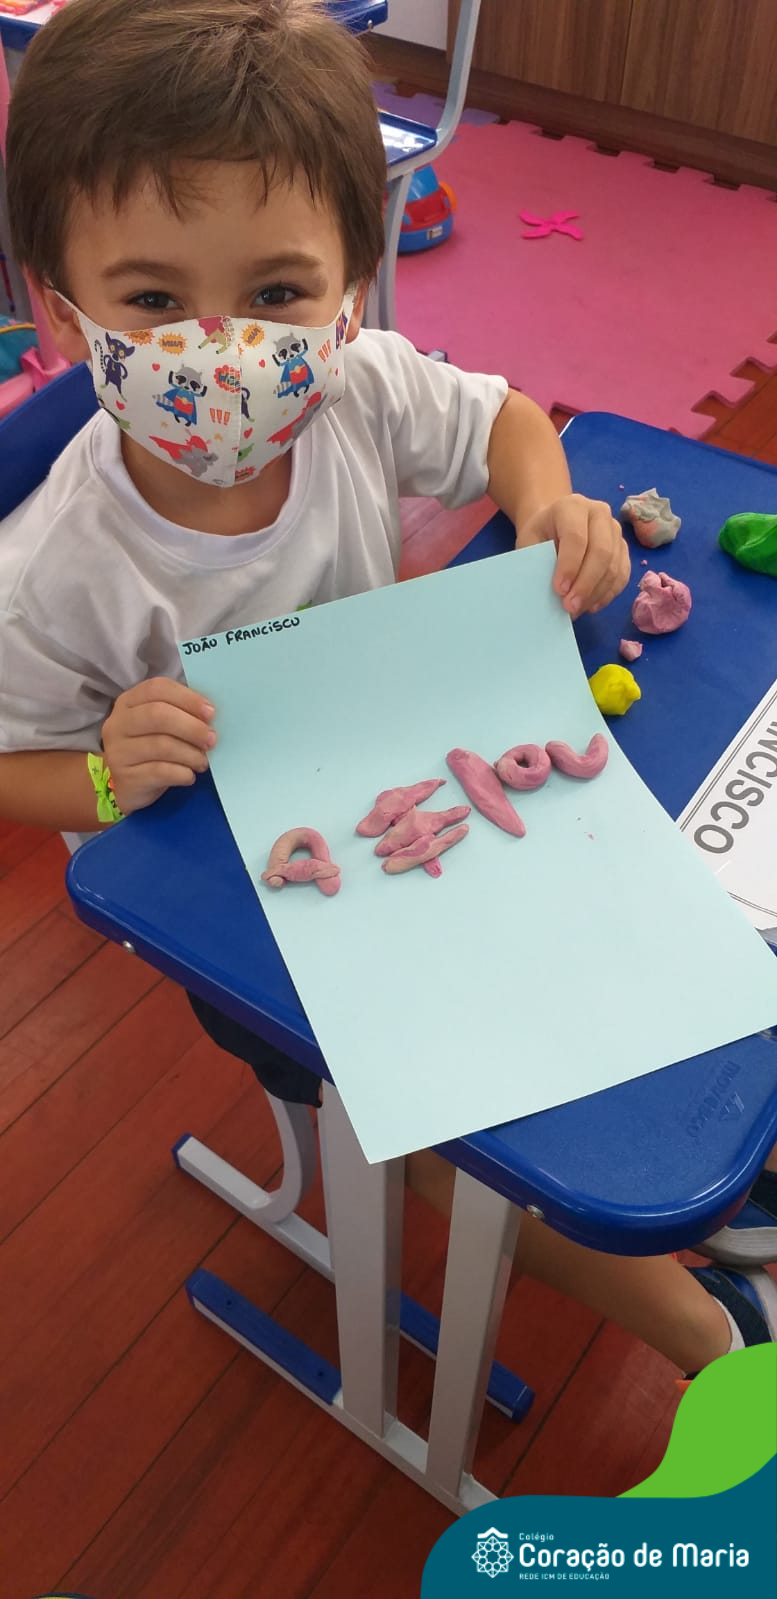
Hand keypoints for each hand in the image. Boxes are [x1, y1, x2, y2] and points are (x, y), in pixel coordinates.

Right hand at [101, 677, 216, 815]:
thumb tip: (211, 716)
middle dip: (192, 726)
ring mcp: (118, 751)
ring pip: (161, 745)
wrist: (127, 787)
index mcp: (129, 702)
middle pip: (157, 714)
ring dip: (191, 754)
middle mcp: (118, 723)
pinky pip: (160, 771)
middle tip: (211, 740)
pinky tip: (189, 776)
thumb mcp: (160, 727)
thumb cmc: (150, 751)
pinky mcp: (126, 777)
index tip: (211, 713)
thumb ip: (180, 714)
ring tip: (202, 762)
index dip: (187, 698)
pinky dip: (182, 773)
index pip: (156, 688)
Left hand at [516, 494, 629, 616]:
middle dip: (586, 584)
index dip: (569, 566)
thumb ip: (537, 563)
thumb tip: (548, 595)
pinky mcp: (623, 548)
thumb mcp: (529, 543)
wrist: (553, 524)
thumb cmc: (539, 534)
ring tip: (577, 610)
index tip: (559, 590)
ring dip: (597, 593)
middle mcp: (599, 513)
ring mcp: (615, 530)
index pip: (576, 537)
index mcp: (572, 506)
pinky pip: (622, 575)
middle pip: (602, 551)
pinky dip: (608, 594)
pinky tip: (591, 606)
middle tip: (570, 606)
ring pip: (614, 566)